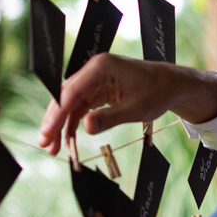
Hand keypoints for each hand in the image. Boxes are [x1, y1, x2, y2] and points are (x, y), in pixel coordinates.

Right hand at [37, 54, 216, 154]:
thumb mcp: (135, 109)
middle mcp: (93, 70)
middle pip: (65, 97)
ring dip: (61, 125)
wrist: (172, 85)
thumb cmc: (157, 92)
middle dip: (54, 121)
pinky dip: (73, 124)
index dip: (57, 114)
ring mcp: (94, 80)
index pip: (71, 91)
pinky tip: (68, 140)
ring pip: (70, 104)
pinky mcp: (97, 90)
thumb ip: (109, 118)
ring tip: (54, 148)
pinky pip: (80, 108)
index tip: (47, 133)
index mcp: (101, 67)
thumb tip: (86, 127)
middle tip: (44, 144)